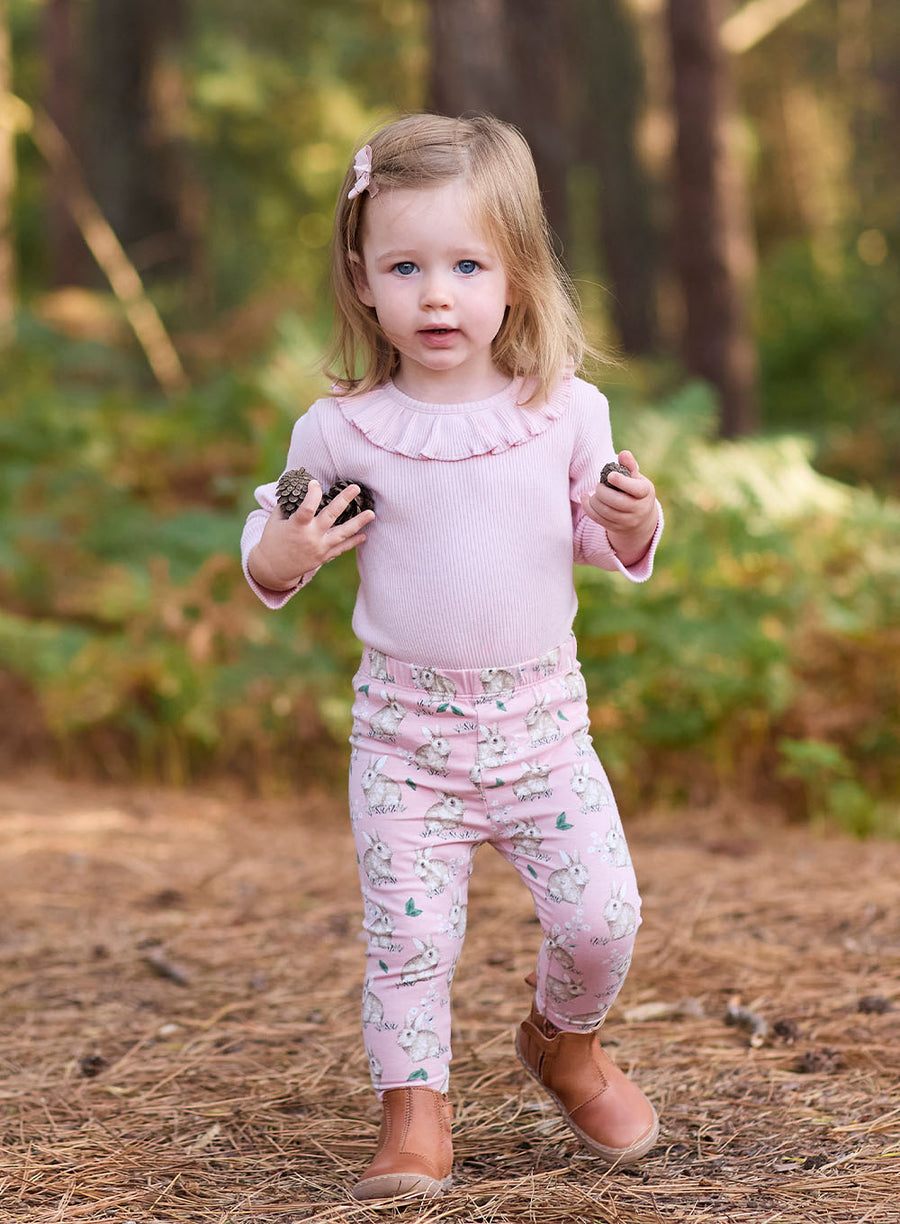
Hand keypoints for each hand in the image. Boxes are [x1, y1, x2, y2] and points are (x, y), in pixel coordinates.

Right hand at [248, 481, 374, 590]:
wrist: (273, 569)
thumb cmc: (272, 540)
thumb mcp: (275, 521)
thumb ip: (287, 505)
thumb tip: (297, 487)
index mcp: (296, 527)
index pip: (307, 508)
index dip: (313, 494)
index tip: (315, 483)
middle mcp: (310, 537)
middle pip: (331, 516)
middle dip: (344, 500)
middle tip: (356, 488)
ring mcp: (319, 548)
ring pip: (343, 534)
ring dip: (358, 523)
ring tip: (371, 513)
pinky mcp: (323, 557)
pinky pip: (341, 548)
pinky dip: (353, 542)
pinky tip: (364, 535)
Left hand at [581, 450, 657, 566]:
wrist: (640, 518)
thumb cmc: (635, 491)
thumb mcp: (636, 478)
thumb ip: (629, 466)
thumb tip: (624, 454)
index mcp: (645, 493)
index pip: (635, 489)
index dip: (621, 482)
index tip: (610, 476)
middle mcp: (639, 509)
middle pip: (617, 501)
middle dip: (603, 492)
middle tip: (599, 486)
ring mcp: (628, 521)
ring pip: (606, 512)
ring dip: (594, 500)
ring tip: (594, 493)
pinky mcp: (616, 528)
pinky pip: (598, 519)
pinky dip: (588, 508)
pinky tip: (586, 498)